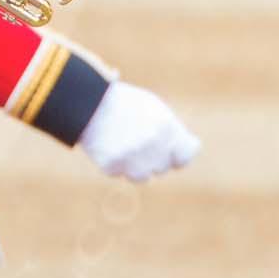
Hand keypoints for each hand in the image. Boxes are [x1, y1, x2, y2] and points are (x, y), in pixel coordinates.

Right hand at [78, 81, 200, 181]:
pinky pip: (118, 173)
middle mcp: (152, 144)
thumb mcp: (154, 109)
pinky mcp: (111, 165)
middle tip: (135, 139)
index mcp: (166, 127)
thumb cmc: (125, 104)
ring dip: (134, 165)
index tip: (168, 150)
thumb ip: (173, 131)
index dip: (175, 154)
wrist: (87, 101)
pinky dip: (114, 163)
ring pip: (142, 176)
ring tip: (122, 144)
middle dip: (152, 157)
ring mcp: (131, 156)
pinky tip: (108, 145)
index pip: (184, 156)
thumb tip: (191, 149)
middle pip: (162, 167)